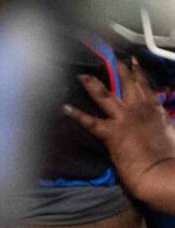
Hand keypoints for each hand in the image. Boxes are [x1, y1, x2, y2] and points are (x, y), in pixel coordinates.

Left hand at [67, 64, 174, 207]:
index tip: (132, 60)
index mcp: (155, 110)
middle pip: (128, 83)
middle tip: (109, 58)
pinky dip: (76, 115)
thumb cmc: (169, 156)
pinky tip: (64, 108)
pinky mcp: (111, 132)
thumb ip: (163, 124)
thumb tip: (163, 123)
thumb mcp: (170, 133)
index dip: (139, 72)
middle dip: (119, 69)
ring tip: (82, 75)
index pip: (146, 86)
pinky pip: (90, 121)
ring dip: (93, 84)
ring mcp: (124, 119)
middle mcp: (139, 109)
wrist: (161, 169)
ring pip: (106, 95)